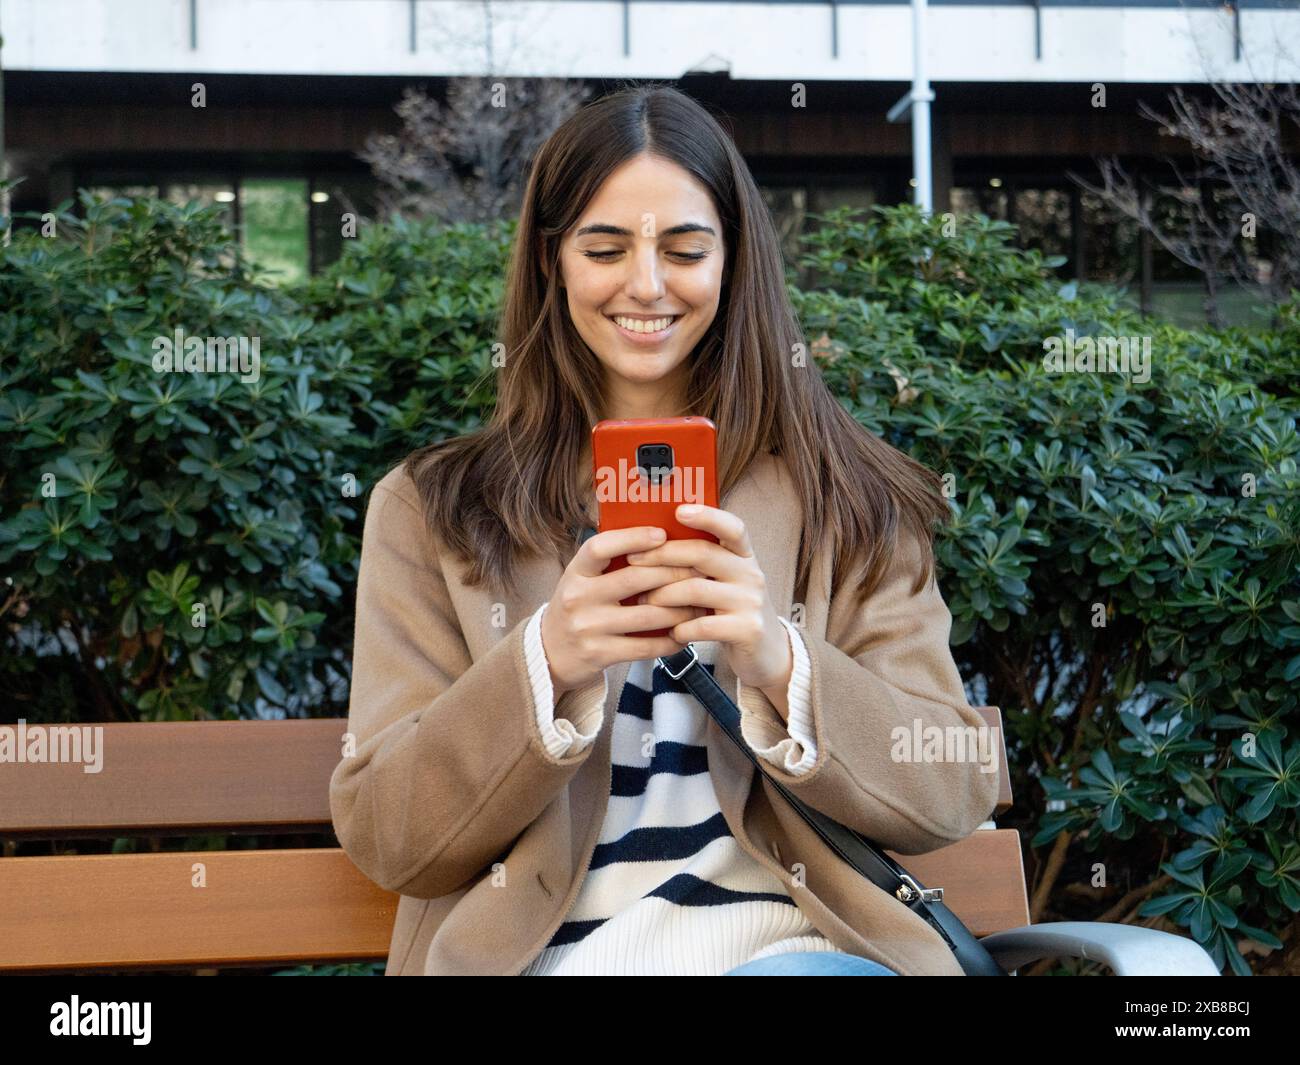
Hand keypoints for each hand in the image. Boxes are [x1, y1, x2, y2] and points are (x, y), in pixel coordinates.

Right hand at [540, 525, 705, 693]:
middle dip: (673, 573)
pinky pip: (645, 647)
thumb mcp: (582, 579)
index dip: (632, 538)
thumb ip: (610, 563)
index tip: (662, 534)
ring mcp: (589, 628)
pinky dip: (670, 641)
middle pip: (634, 579)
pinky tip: (685, 634)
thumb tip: (660, 539)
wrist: (550, 653)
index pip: (599, 547)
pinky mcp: (600, 654)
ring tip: (699, 603)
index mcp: (575, 572)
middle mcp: (578, 597)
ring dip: (680, 610)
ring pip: (647, 615)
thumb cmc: (578, 606)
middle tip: (700, 569)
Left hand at [624, 504, 793, 706]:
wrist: (766, 653)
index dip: (708, 516)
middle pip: (703, 553)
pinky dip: (680, 628)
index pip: (732, 527)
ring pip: (695, 589)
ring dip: (662, 595)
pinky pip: (703, 625)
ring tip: (643, 601)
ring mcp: (751, 602)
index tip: (679, 510)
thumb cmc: (732, 611)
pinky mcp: (747, 630)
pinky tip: (670, 632)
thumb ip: (700, 563)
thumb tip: (650, 543)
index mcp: (744, 556)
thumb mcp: (724, 581)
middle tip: (632, 560)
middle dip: (662, 555)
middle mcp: (751, 574)